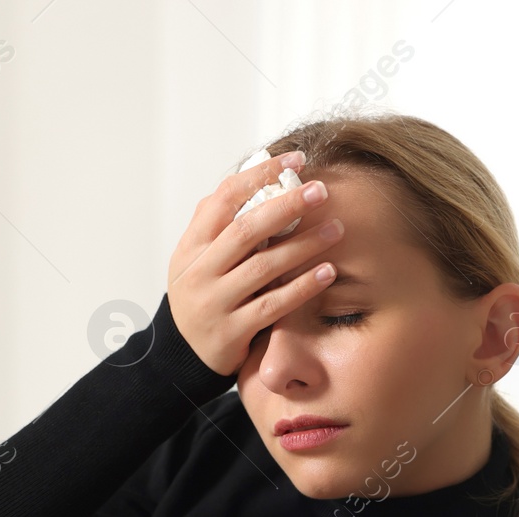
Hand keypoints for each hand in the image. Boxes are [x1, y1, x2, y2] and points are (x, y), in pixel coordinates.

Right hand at [166, 150, 345, 375]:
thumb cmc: (202, 293)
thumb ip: (220, 220)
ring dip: (304, 245)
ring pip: (264, 267)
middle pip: (247, 229)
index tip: (295, 160)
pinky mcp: (232, 331)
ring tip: (336, 229)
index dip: (261, 175)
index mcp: (192, 244)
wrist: (182, 353)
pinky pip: (274, 305)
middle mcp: (200, 271)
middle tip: (322, 190)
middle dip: (288, 206)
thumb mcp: (197, 256)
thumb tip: (254, 174)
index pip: (224, 198)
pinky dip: (303, 287)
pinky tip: (328, 272)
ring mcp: (215, 302)